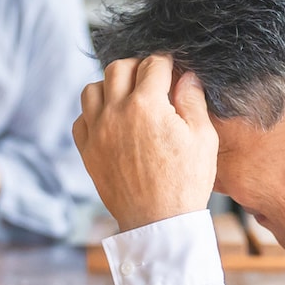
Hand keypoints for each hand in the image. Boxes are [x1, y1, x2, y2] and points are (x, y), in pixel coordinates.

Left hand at [73, 55, 217, 232]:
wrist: (158, 222)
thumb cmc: (185, 182)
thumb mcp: (203, 138)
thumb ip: (193, 100)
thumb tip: (187, 75)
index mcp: (147, 105)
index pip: (153, 64)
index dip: (167, 63)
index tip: (173, 70)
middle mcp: (116, 113)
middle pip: (118, 68)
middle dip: (137, 67)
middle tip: (152, 80)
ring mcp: (97, 132)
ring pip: (92, 89)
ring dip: (111, 87)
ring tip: (129, 98)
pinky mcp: (87, 151)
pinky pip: (81, 119)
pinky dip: (93, 114)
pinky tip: (112, 122)